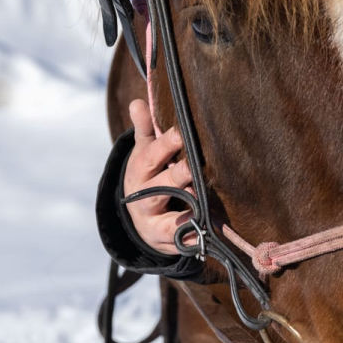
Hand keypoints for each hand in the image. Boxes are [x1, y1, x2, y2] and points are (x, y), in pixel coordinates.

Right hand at [123, 99, 195, 256]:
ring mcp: (154, 220)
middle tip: (195, 166)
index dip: (166, 145)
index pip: (152, 155)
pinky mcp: (166, 240)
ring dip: (186, 211)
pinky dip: (191, 240)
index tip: (181, 133)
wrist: (138, 219)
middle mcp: (146, 196)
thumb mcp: (143, 152)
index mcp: (141, 170)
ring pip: (169, 217)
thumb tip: (139, 101)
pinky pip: (180, 241)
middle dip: (179, 176)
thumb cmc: (149, 176)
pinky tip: (204, 237)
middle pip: (163, 185)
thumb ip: (144, 129)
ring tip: (200, 202)